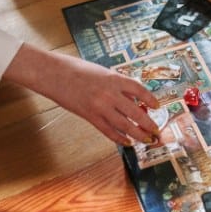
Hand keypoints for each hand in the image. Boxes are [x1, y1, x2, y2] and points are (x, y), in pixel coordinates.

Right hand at [4, 44, 159, 145]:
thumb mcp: (103, 72)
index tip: (157, 106)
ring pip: (125, 125)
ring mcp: (100, 107)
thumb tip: (133, 100)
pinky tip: (127, 142)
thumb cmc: (77, 69)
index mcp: (115, 79)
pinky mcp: (89, 117)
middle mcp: (110, 94)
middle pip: (136, 112)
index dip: (151, 99)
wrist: (53, 74)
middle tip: (157, 131)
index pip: (140, 90)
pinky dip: (120, 138)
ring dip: (138, 134)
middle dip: (148, 124)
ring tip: (147, 140)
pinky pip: (108, 131)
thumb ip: (118, 85)